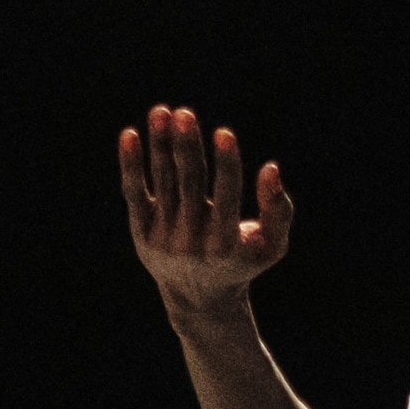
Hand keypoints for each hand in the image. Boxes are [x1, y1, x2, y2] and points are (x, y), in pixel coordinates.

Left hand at [116, 102, 294, 314]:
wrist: (198, 297)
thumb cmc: (242, 260)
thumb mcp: (271, 245)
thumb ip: (279, 210)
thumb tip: (272, 168)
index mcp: (226, 245)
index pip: (226, 199)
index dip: (226, 165)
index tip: (224, 133)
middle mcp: (192, 242)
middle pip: (188, 186)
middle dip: (186, 148)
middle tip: (184, 113)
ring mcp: (163, 236)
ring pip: (162, 183)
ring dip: (160, 146)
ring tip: (162, 111)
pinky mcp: (141, 230)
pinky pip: (133, 192)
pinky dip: (131, 165)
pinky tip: (130, 135)